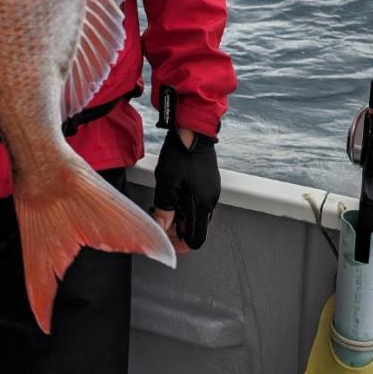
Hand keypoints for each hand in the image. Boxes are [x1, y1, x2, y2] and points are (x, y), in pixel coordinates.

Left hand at [152, 128, 219, 252]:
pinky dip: (186, 204)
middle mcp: (210, 200)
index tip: (167, 240)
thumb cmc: (181, 153)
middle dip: (178, 229)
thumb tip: (161, 228)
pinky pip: (198, 201)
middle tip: (161, 221)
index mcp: (202, 204)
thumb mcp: (167, 183)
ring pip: (197, 214)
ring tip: (164, 207)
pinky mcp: (209, 181)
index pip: (196, 238)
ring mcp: (211, 190)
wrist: (193, 129)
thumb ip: (164, 209)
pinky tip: (173, 195)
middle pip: (196, 228)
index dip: (180, 244)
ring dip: (181, 216)